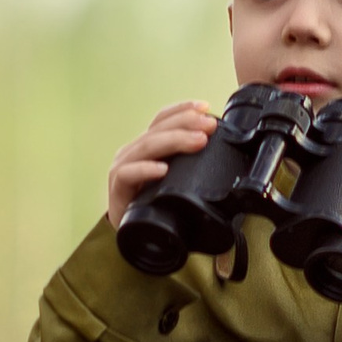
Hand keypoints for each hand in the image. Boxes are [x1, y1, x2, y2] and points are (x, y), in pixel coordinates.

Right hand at [107, 101, 215, 228]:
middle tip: (209, 125)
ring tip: (197, 142)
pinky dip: (145, 170)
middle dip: (185, 123)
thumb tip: (224, 155)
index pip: (162, 120)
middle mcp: (133, 153)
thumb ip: (192, 166)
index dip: (182, 110)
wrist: (131, 235)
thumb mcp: (177, 181)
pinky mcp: (117, 190)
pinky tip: (162, 170)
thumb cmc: (156, 206)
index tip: (205, 106)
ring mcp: (123, 169)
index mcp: (147, 147)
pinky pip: (127, 175)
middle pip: (158, 129)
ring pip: (146, 147)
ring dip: (173, 141)